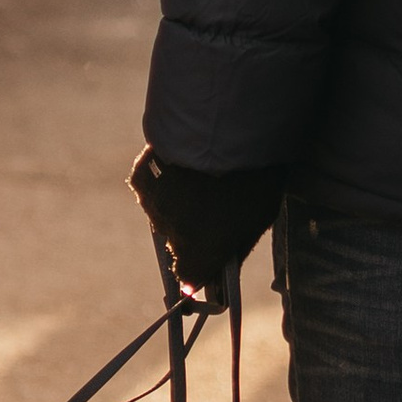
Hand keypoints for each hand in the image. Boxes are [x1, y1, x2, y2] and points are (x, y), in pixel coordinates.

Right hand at [128, 149, 281, 302]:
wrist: (228, 124)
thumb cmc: (254, 174)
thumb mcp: (259, 215)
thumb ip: (237, 245)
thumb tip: (225, 264)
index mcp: (201, 252)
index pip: (190, 278)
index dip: (198, 269)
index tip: (205, 260)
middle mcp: (171, 235)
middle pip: (178, 243)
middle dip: (192, 230)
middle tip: (214, 204)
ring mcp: (153, 206)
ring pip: (163, 213)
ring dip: (177, 202)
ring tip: (200, 178)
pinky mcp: (141, 178)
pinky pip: (151, 188)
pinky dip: (163, 180)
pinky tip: (182, 164)